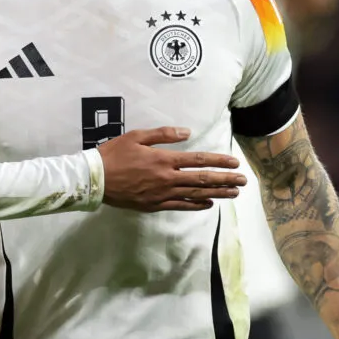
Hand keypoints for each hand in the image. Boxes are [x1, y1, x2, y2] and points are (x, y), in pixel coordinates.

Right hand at [96, 127, 245, 211]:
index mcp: (163, 160)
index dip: (219, 162)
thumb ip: (162, 134)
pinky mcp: (154, 205)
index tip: (234, 163)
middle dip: (225, 180)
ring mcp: (161, 194)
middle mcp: (166, 178)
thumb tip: (187, 133)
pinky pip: (180, 206)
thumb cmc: (113, 154)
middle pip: (202, 180)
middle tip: (243, 182)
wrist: (94, 179)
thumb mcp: (136, 136)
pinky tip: (208, 204)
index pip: (198, 161)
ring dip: (216, 194)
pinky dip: (196, 205)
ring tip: (233, 194)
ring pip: (195, 195)